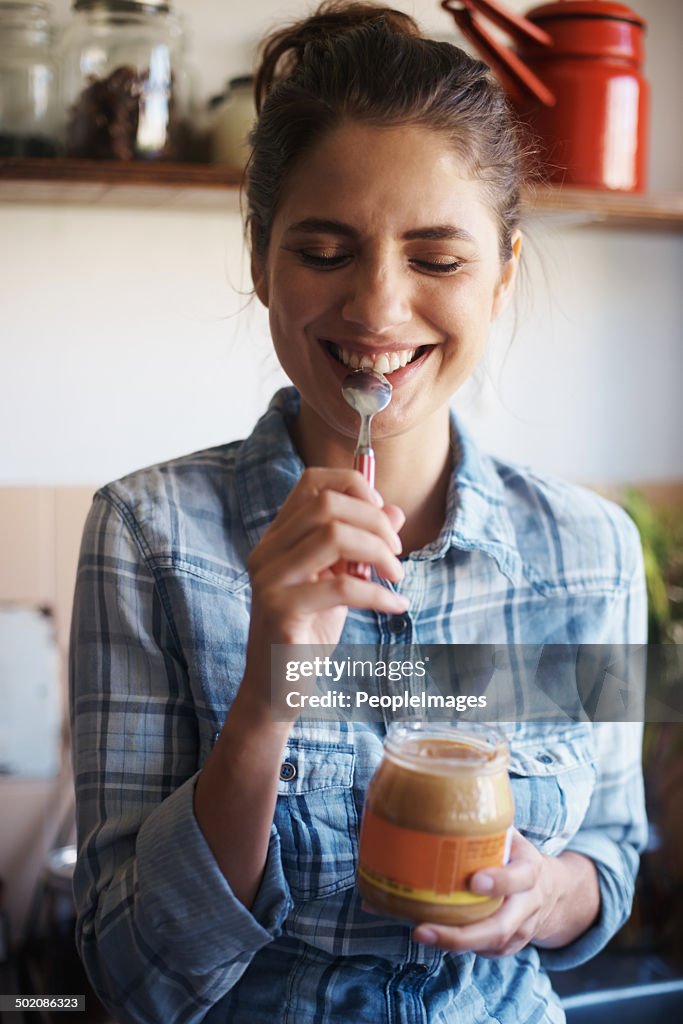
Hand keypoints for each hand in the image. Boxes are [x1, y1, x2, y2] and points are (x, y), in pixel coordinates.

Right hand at [243, 467, 407, 704]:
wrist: (277, 689)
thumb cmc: (308, 633)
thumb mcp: (339, 582)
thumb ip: (360, 547)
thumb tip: (395, 511)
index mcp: (277, 538)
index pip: (311, 482)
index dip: (354, 486)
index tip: (382, 514)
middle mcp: (266, 552)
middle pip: (326, 505)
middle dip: (374, 522)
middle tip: (396, 552)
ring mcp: (269, 580)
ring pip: (332, 535)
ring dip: (377, 551)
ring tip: (396, 576)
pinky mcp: (280, 610)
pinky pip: (340, 586)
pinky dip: (378, 593)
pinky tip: (396, 605)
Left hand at [412, 830, 558, 956]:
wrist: (552, 892)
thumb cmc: (516, 855)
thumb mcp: (511, 834)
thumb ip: (486, 821)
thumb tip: (444, 791)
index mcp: (530, 870)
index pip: (521, 877)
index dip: (500, 881)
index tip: (474, 880)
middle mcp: (528, 904)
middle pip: (501, 927)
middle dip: (462, 933)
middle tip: (423, 928)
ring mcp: (520, 930)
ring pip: (490, 945)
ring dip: (452, 943)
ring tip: (419, 932)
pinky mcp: (508, 947)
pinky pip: (484, 952)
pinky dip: (457, 946)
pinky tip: (431, 935)